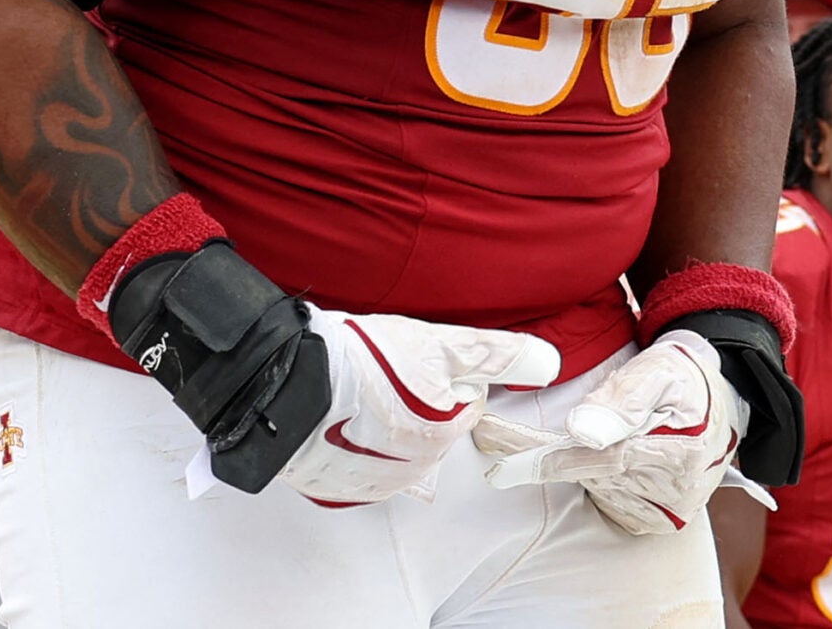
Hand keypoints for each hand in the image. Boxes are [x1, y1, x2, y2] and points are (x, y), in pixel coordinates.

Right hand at [279, 308, 558, 506]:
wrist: (283, 384)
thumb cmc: (359, 361)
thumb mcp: (440, 344)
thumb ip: (498, 354)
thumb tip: (549, 363)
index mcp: (442, 436)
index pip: (465, 405)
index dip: (443, 377)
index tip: (415, 365)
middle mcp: (411, 471)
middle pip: (431, 429)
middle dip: (415, 403)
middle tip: (384, 376)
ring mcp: (369, 483)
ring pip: (396, 449)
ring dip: (384, 425)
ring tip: (357, 394)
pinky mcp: (333, 487)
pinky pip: (359, 466)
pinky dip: (354, 445)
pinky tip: (340, 420)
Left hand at [472, 330, 745, 534]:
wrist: (720, 402)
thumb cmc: (685, 379)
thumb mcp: (662, 370)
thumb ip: (625, 399)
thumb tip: (583, 431)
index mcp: (678, 454)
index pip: (596, 460)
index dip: (543, 460)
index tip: (495, 462)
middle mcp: (671, 495)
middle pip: (586, 474)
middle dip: (540, 454)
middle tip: (494, 435)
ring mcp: (661, 513)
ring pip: (591, 486)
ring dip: (572, 461)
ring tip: (588, 429)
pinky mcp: (651, 522)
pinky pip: (604, 499)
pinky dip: (591, 476)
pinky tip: (606, 453)